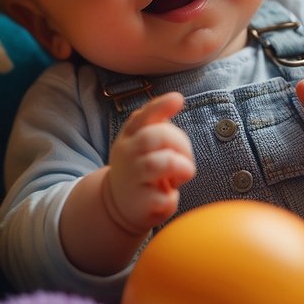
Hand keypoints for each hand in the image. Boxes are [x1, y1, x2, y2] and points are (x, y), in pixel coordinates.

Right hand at [102, 91, 194, 234]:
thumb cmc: (141, 168)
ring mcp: (131, 177)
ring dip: (180, 167)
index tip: (178, 99)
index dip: (161, 106)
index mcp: (130, 135)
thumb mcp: (142, 143)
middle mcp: (127, 153)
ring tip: (182, 176)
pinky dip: (172, 198)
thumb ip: (157, 125)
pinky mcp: (139, 201)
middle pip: (153, 137)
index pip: (143, 116)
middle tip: (186, 160)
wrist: (117, 205)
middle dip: (180, 144)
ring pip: (157, 163)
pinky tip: (167, 196)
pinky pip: (163, 197)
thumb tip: (176, 99)